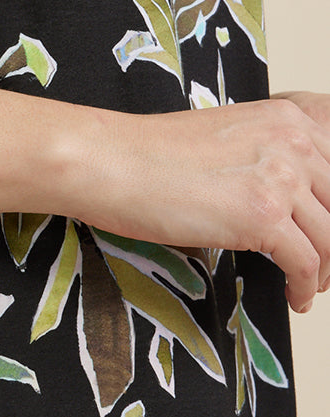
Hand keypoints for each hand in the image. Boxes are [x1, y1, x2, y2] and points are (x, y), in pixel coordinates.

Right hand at [69, 92, 329, 313]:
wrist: (109, 161)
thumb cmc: (146, 155)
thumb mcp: (223, 139)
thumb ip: (262, 157)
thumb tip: (280, 199)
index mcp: (286, 118)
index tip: (323, 231)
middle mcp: (293, 142)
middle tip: (322, 265)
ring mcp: (281, 179)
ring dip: (326, 271)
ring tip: (311, 287)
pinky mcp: (263, 217)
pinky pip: (306, 264)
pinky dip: (305, 288)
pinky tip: (295, 298)